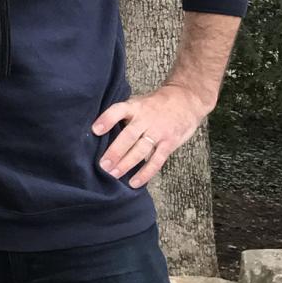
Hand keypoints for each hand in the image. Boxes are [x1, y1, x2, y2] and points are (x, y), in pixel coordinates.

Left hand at [92, 83, 209, 187]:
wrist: (187, 100)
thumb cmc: (155, 105)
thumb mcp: (138, 103)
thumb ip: (124, 116)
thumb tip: (98, 134)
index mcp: (134, 107)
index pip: (118, 111)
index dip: (107, 119)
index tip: (95, 130)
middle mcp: (146, 119)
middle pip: (129, 136)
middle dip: (115, 151)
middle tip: (103, 165)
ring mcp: (159, 132)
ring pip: (141, 150)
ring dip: (127, 164)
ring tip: (113, 175)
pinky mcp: (169, 143)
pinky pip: (157, 160)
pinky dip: (146, 173)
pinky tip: (135, 182)